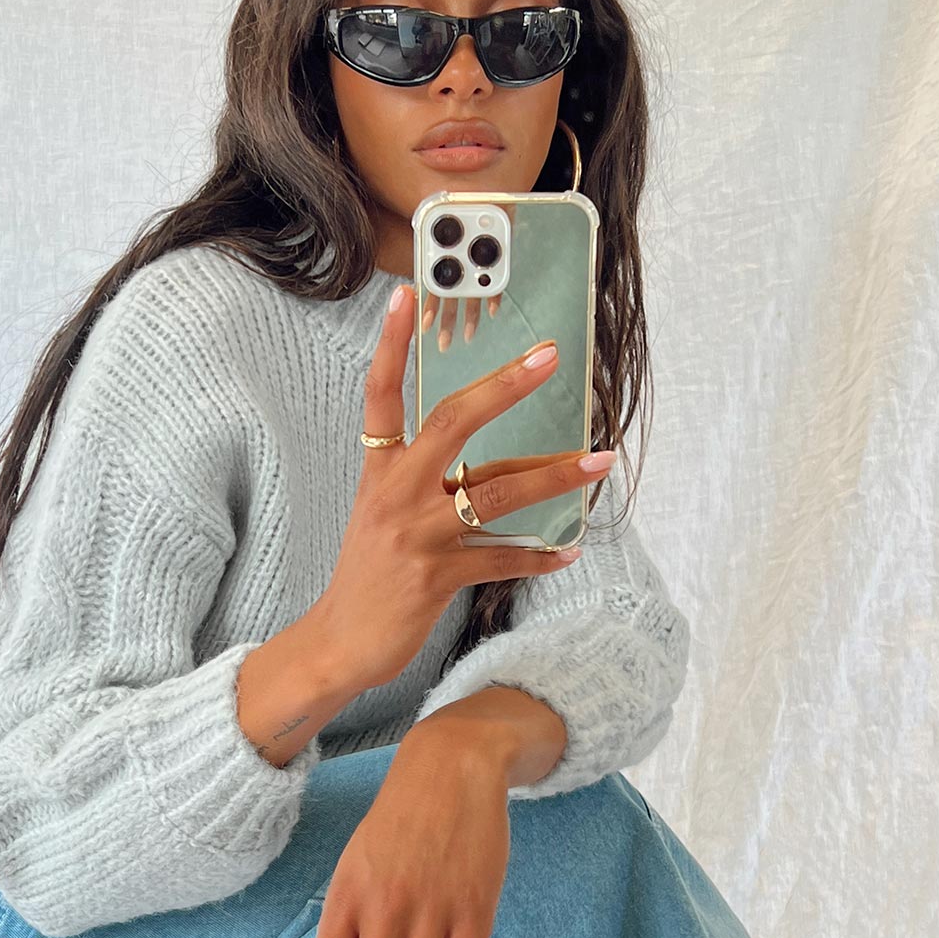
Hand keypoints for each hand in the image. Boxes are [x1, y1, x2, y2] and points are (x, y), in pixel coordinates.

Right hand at [316, 282, 616, 692]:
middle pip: (452, 424)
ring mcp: (415, 535)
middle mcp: (395, 494)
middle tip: (549, 358)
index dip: (391, 345)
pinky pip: (499, 561)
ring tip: (599, 461)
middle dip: (504, 388)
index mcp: (379, 471)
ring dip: (553, 475)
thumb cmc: (369, 574)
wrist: (339, 642)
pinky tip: (568, 551)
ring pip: (495, 493)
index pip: (380, 395)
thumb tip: (500, 466)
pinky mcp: (434, 578)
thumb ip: (430, 483)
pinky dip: (538, 558)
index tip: (406, 295)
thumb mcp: (385, 515)